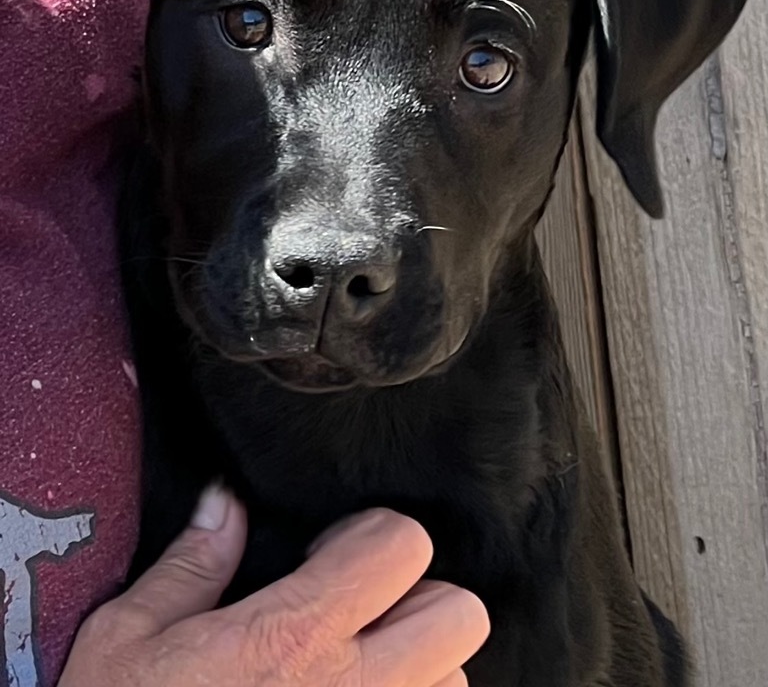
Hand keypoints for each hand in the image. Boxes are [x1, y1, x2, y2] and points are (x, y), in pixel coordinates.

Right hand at [58, 489, 489, 685]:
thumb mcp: (128, 640)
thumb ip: (190, 564)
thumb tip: (226, 502)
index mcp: (293, 635)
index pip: (402, 545)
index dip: (371, 533)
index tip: (332, 551)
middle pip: (459, 613)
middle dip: (417, 598)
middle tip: (360, 610)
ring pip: (455, 681)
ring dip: (419, 669)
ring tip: (354, 674)